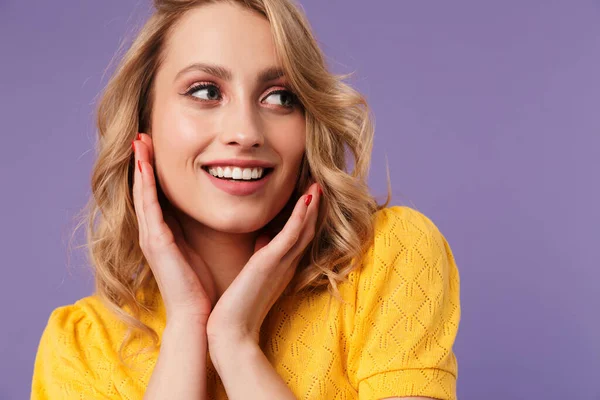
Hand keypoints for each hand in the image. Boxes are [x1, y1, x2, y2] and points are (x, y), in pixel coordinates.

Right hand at [132, 133, 212, 323]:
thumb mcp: (201, 249)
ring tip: (139, 141)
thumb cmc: (202, 286)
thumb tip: (216, 209)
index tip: (156, 146)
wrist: (196, 316)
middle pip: (144, 189)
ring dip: (140, 166)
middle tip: (141, 135)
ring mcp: (151, 237)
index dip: (153, 171)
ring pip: (142, 193)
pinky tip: (144, 165)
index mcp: (164, 234)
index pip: (156, 195)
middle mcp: (152, 233)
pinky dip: (145, 184)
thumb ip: (201, 230)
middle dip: (143, 162)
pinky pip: (149, 206)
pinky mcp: (155, 242)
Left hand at [205, 182, 320, 346]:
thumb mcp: (252, 275)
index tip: (308, 196)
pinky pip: (290, 235)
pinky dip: (300, 216)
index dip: (306, 216)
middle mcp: (286, 264)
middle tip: (319, 185)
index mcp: (282, 267)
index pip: (298, 237)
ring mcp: (281, 263)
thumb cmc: (237, 307)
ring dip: (311, 207)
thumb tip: (262, 237)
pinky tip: (306, 199)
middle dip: (313, 208)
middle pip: (307, 231)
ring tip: (317, 185)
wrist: (231, 332)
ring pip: (303, 230)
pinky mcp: (270, 262)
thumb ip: (260, 257)